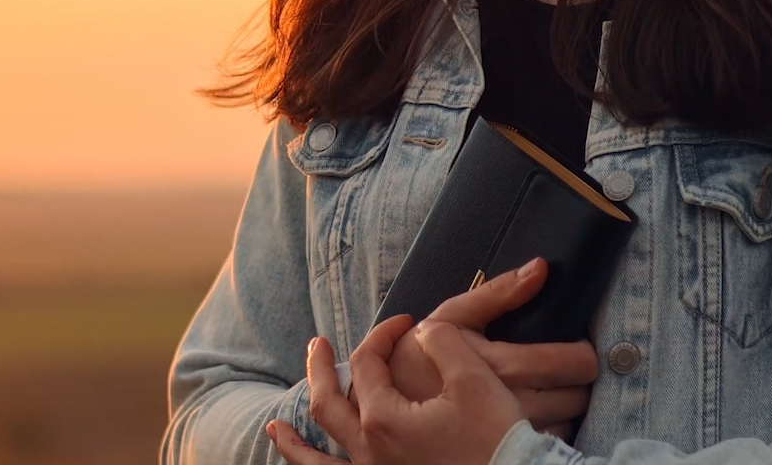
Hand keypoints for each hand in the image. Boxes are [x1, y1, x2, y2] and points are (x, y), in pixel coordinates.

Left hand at [269, 313, 523, 464]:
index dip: (383, 334)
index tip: (406, 321)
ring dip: (295, 442)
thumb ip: (442, 342)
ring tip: (276, 427)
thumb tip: (423, 330)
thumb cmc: (495, 438)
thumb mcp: (474, 378)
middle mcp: (369, 451)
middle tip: (316, 346)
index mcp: (384, 418)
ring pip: (319, 460)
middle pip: (328, 404)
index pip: (368, 362)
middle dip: (321, 371)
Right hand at [388, 257, 596, 440]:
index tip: (580, 345)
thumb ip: (498, 291)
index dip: (584, 353)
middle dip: (578, 379)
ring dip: (567, 404)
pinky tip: (534, 412)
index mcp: (500, 367)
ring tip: (552, 388)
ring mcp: (507, 433)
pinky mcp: (502, 449)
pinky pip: (546, 442)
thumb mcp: (452, 316)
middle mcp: (508, 404)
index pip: (570, 363)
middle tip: (567, 366)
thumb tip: (540, 268)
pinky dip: (550, 427)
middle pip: (576, 395)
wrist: (385, 406)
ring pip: (567, 422)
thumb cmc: (418, 359)